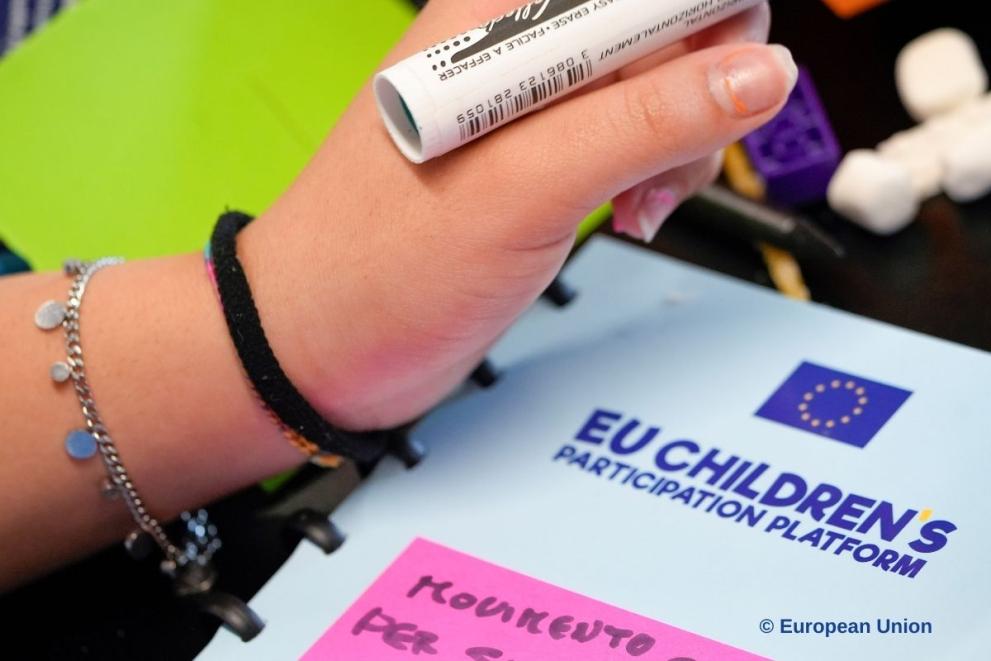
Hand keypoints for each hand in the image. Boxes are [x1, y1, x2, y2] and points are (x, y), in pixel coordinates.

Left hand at [240, 0, 794, 430]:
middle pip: (670, 17)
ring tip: (640, 202)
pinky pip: (633, 133)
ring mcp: (533, 98)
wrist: (318, 344)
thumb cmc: (378, 265)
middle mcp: (520, 40)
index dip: (712, 20)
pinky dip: (653, 172)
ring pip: (664, 79)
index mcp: (502, 10)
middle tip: (673, 159)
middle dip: (705, 87)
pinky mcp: (543, 151)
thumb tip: (759, 73)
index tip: (734, 85)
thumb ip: (646, 121)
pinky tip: (631, 210)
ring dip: (681, 143)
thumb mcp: (525, 189)